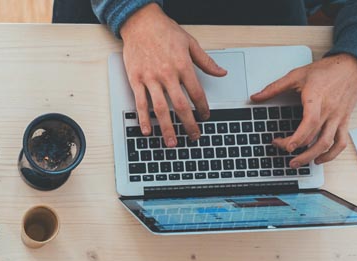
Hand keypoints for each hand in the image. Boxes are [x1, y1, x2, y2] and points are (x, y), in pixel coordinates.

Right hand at [120, 4, 226, 146]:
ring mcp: (150, 79)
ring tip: (172, 142)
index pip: (196, 93)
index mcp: (183, 66)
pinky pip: (140, 103)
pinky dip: (143, 119)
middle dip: (189, 124)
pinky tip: (147, 130)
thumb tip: (221, 73)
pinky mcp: (136, 80)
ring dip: (167, 128)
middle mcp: (167, 74)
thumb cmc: (164, 31)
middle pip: (181, 106)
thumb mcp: (190, 43)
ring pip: (161, 109)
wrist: (141, 23)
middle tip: (194, 136)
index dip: (203, 108)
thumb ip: (206, 61)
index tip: (205, 117)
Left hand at [251, 54, 356, 167]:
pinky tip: (319, 159)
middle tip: (282, 150)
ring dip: (312, 156)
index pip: (310, 122)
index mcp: (317, 99)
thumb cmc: (326, 70)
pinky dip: (332, 154)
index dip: (298, 137)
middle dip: (296, 148)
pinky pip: (341, 142)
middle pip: (314, 137)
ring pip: (328, 143)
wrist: (352, 66)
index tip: (286, 146)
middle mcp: (329, 111)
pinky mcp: (344, 121)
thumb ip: (275, 87)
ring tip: (297, 163)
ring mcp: (338, 118)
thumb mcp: (297, 75)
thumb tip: (255, 97)